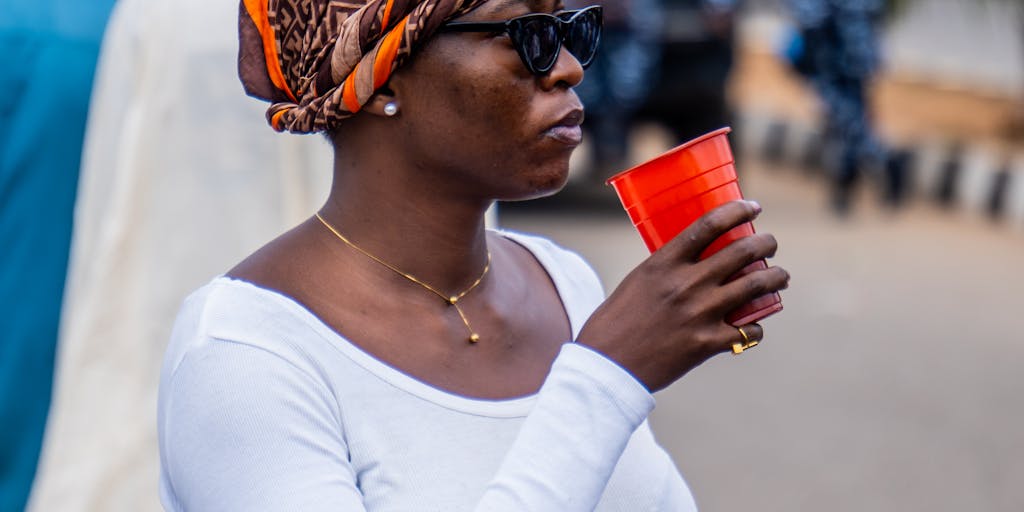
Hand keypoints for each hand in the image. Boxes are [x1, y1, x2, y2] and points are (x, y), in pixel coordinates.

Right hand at [576, 200, 789, 391]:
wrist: (607, 366)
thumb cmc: (616, 322)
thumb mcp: (638, 281)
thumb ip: (668, 268)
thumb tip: (696, 259)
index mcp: (664, 263)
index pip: (710, 224)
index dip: (738, 210)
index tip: (753, 207)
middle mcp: (686, 284)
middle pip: (743, 251)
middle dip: (767, 243)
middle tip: (770, 244)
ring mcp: (700, 314)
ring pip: (756, 285)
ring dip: (776, 277)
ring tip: (780, 277)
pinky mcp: (707, 343)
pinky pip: (750, 330)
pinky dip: (756, 327)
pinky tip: (753, 326)